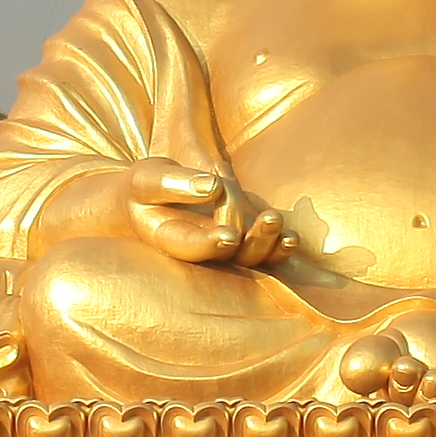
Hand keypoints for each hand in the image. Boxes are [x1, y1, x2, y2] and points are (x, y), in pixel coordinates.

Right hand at [123, 160, 286, 268]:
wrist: (148, 198)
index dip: (210, 244)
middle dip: (251, 239)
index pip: (190, 247)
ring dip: (268, 244)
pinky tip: (291, 237)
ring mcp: (220, 246)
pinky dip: (277, 248)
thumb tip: (212, 187)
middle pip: (228, 254)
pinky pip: (262, 253)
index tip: (230, 235)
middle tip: (269, 218)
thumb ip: (175, 183)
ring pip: (248, 258)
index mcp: (169, 239)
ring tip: (278, 222)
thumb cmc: (144, 188)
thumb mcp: (147, 178)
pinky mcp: (239, 239)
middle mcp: (198, 248)